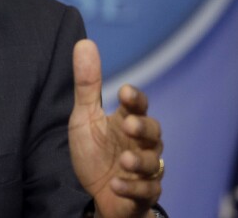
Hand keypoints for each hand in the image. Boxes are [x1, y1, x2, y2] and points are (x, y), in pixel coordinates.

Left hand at [69, 40, 163, 217]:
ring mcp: (145, 170)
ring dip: (138, 161)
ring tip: (123, 160)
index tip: (125, 91)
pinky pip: (145, 192)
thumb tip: (84, 42)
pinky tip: (116, 184)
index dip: (135, 98)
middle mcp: (142, 143)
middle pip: (154, 132)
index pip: (138, 105)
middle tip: (128, 125)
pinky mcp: (143, 194)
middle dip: (143, 128)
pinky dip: (132, 188)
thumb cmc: (94, 150)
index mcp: (128, 121)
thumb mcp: (84, 116)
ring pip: (152, 163)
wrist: (98, 192)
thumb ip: (87, 84)